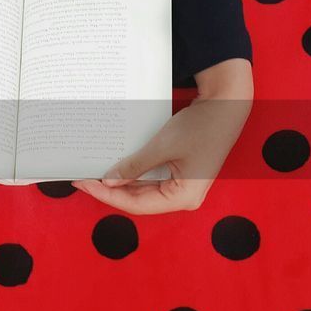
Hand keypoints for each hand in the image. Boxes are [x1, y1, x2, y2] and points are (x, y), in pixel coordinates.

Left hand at [74, 59, 251, 214]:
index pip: (135, 204)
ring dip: (120, 183)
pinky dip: (133, 175)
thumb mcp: (162, 146)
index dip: (107, 195)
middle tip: (83, 178)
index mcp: (183, 197)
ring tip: (94, 173)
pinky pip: (151, 181)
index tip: (84, 184)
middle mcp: (184, 198)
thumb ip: (134, 167)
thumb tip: (108, 181)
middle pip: (139, 201)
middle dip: (110, 190)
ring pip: (143, 192)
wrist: (227, 106)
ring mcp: (183, 188)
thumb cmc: (200, 125)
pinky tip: (116, 168)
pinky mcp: (181, 176)